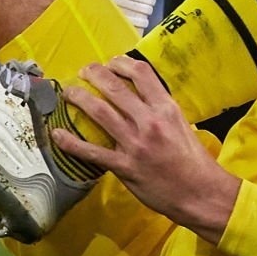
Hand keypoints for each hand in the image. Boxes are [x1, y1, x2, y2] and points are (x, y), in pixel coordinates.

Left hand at [52, 57, 239, 243]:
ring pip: (100, 112)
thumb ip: (162, 111)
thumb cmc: (193, 160)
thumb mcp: (182, 126)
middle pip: (115, 87)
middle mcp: (149, 121)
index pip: (141, 74)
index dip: (122, 63)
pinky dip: (70, 142)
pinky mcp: (124, 166)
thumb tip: (141, 99)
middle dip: (94, 74)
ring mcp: (135, 143)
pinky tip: (57, 134)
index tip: (111, 63)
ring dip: (79, 98)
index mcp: (166, 109)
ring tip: (69, 93)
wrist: (199, 192)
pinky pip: (91, 151)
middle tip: (84, 72)